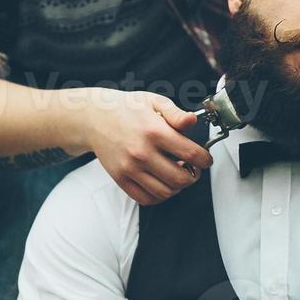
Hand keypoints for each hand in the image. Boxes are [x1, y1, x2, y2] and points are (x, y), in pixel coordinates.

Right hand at [83, 90, 213, 204]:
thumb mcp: (154, 101)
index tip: (206, 159)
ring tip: (177, 174)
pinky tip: (163, 184)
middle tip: (193, 168)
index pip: (190, 154)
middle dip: (193, 176)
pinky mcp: (120, 178)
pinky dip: (159, 196)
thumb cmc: (126, 108)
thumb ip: (176, 113)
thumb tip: (192, 122)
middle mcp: (142, 152)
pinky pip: (145, 198)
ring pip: (164, 192)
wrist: (94, 117)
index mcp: (154, 131)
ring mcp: (130, 168)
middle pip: (180, 178)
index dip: (205, 160)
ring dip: (177, 187)